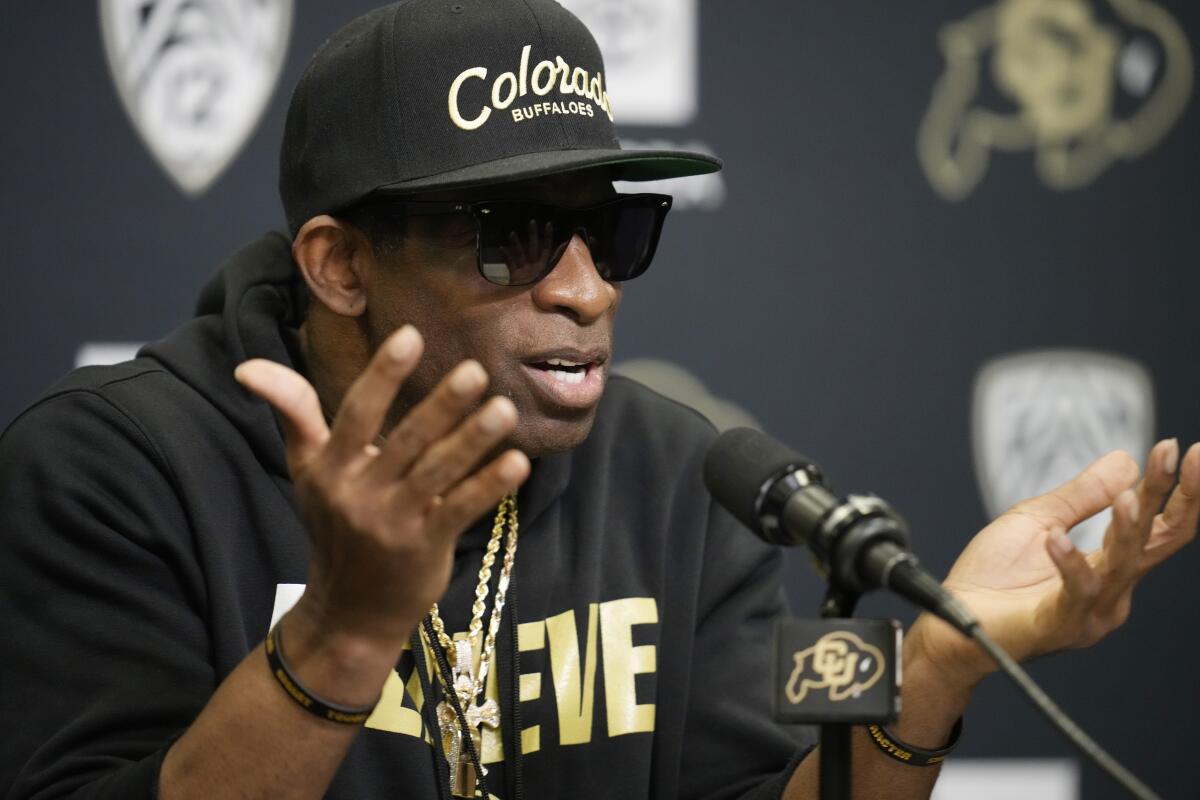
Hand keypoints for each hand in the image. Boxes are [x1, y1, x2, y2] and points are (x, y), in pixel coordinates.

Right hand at [233, 325, 530, 650]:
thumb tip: (247, 367)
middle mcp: (359, 493)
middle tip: (475, 371)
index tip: (411, 336)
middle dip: (442, 405)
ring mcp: (394, 523)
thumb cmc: (335, 525)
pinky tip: (518, 462)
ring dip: (473, 440)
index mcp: (330, 468)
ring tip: (505, 408)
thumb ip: (292, 413)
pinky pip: (460, 510)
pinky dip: (489, 486)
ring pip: (438, 473)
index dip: (383, 375)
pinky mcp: (425, 549)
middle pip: (406, 440)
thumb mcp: (307, 471)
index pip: (356, 413)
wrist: (349, 612)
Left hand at [910, 438, 1198, 687]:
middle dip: (1178, 500)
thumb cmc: (993, 577)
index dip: (1173, 488)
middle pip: (1156, 542)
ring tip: (1128, 496)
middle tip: (1185, 456)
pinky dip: (1068, 562)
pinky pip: (1074, 591)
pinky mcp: (1059, 624)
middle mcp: (1111, 591)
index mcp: (1110, 565)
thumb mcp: (1038, 521)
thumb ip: (1081, 496)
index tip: (1183, 447)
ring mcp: (1090, 612)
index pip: (1154, 523)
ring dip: (1128, 529)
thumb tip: (1126, 461)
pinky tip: (1057, 537)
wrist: (952, 624)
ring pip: (1122, 565)